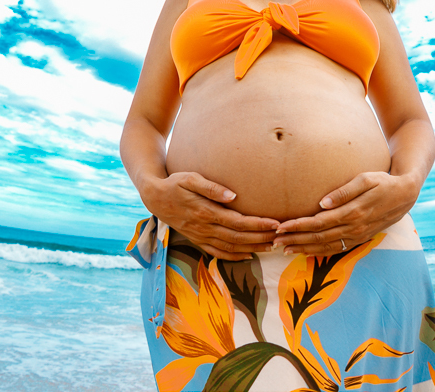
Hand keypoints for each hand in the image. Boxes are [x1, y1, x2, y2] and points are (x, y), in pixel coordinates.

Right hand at [144, 172, 280, 260]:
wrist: (154, 198)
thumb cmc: (174, 183)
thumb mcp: (189, 178)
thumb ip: (211, 187)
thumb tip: (232, 196)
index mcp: (205, 212)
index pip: (237, 222)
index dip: (258, 224)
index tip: (275, 223)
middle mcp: (204, 228)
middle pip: (238, 238)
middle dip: (260, 238)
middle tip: (280, 236)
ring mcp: (200, 236)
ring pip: (230, 248)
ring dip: (252, 248)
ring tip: (271, 246)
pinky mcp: (197, 240)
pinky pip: (218, 253)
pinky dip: (234, 257)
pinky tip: (248, 255)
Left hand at [272, 171, 419, 255]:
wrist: (405, 195)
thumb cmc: (383, 182)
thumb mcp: (366, 179)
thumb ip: (344, 191)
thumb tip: (322, 202)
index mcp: (353, 212)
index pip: (319, 222)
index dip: (298, 226)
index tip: (281, 227)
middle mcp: (354, 228)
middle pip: (319, 237)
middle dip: (295, 240)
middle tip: (274, 241)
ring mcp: (357, 236)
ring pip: (326, 247)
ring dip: (304, 249)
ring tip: (284, 249)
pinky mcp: (360, 239)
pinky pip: (337, 249)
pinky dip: (319, 252)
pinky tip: (306, 252)